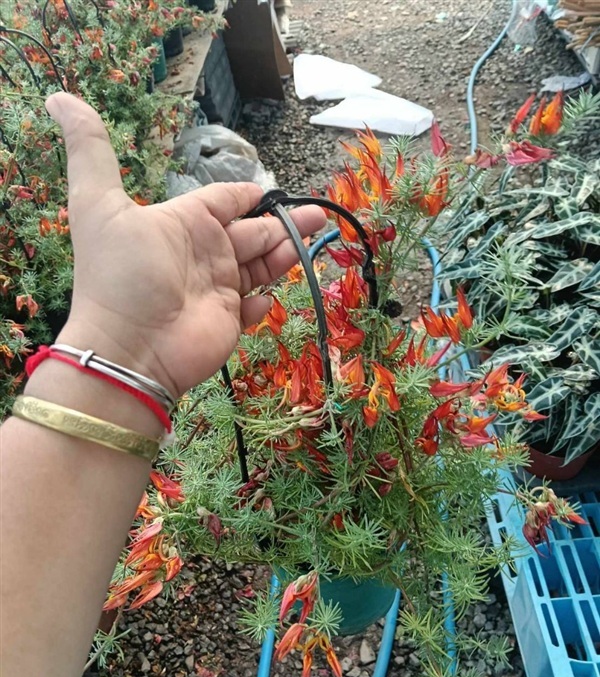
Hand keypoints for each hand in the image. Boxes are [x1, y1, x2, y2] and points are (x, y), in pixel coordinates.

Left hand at [46, 93, 324, 396]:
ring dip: (288, 251)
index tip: (275, 190)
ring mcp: (218, 289)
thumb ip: (91, 151)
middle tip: (321, 212)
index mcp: (183, 223)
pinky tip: (268, 295)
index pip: (224, 201)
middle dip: (286, 221)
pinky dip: (264, 301)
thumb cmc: (122, 274)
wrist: (131, 348)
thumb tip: (61, 97)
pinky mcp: (230, 322)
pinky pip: (255, 307)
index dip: (249, 194)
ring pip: (262, 263)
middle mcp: (204, 254)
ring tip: (320, 233)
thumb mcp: (99, 203)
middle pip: (253, 231)